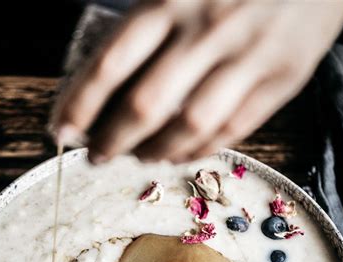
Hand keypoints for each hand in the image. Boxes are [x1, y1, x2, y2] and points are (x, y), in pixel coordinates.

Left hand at [53, 0, 342, 163]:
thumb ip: (148, 22)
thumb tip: (98, 79)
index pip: (111, 62)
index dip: (81, 105)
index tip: (61, 132)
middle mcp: (207, 29)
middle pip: (146, 104)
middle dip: (112, 140)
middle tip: (96, 156)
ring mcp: (247, 57)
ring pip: (190, 125)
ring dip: (157, 151)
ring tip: (140, 157)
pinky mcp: (281, 79)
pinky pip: (232, 130)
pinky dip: (200, 150)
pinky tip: (180, 155)